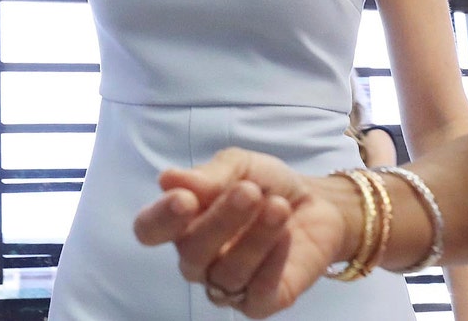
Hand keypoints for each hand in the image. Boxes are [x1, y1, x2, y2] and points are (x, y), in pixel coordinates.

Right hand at [133, 148, 351, 318]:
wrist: (318, 204)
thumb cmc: (265, 184)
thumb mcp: (239, 165)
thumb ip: (208, 175)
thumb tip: (168, 179)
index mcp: (180, 222)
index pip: (149, 230)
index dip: (161, 219)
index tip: (185, 198)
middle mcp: (196, 257)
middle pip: (190, 252)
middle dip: (220, 221)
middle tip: (249, 192)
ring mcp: (224, 283)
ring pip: (225, 274)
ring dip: (254, 240)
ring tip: (279, 208)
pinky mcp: (259, 303)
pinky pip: (256, 296)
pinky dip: (270, 267)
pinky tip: (286, 238)